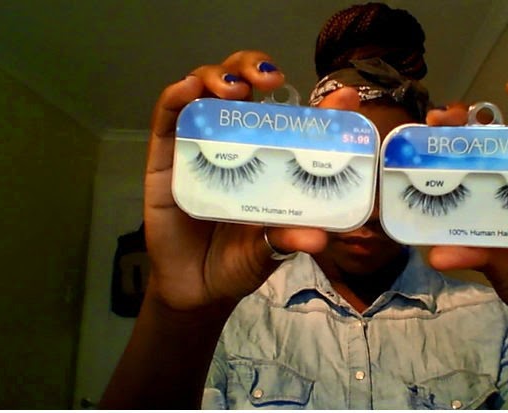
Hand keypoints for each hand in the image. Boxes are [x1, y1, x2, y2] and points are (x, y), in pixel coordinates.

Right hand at [144, 51, 334, 314]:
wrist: (197, 290)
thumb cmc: (240, 262)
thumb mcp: (271, 249)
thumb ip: (288, 239)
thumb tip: (318, 238)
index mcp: (268, 157)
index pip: (292, 117)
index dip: (316, 101)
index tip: (343, 97)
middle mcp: (234, 143)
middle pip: (242, 86)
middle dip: (253, 68)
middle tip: (269, 80)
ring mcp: (197, 147)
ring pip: (204, 91)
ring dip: (219, 77)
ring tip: (235, 88)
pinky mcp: (164, 160)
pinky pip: (166, 120)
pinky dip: (176, 98)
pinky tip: (189, 90)